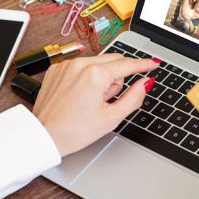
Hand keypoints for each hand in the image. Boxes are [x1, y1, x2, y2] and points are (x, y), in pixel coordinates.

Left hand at [33, 54, 158, 156]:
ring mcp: (66, 65)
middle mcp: (80, 64)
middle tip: (108, 100)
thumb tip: (146, 83)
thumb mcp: (112, 117)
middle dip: (117, 78)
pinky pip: (80, 66)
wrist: (44, 136)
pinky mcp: (56, 69)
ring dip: (101, 78)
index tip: (154, 63)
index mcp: (95, 75)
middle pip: (113, 61)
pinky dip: (85, 77)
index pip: (128, 65)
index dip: (144, 65)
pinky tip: (79, 96)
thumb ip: (134, 97)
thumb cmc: (74, 131)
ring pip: (97, 63)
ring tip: (91, 101)